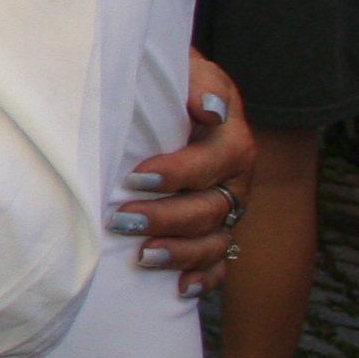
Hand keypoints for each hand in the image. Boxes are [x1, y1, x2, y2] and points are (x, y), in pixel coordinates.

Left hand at [115, 53, 251, 299]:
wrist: (175, 100)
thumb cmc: (172, 83)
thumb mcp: (186, 68)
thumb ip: (198, 80)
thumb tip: (210, 108)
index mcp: (231, 140)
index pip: (216, 161)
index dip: (180, 172)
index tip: (136, 177)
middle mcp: (235, 179)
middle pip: (212, 208)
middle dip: (168, 218)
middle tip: (122, 220)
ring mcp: (227, 209)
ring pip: (216, 241)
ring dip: (181, 252)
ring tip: (143, 257)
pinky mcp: (217, 231)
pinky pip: (220, 263)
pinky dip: (203, 278)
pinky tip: (178, 289)